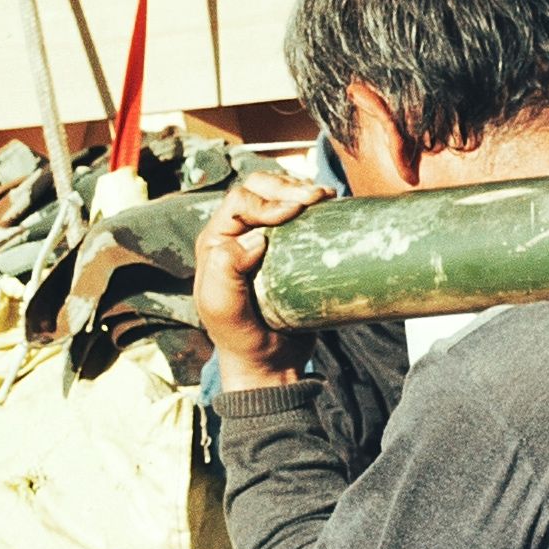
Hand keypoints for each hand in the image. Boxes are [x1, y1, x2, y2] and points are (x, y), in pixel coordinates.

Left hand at [195, 159, 331, 389]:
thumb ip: (224, 272)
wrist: (270, 362)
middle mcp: (237, 234)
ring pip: (279, 194)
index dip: (267, 200)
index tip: (295, 212)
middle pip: (258, 187)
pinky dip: (316, 205)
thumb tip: (255, 238)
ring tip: (326, 197)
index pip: (240, 201)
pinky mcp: (290, 250)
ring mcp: (265, 240)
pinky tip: (332, 206)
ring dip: (302, 189)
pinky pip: (301, 215)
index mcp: (216, 241)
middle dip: (287, 186)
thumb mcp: (223, 309)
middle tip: (318, 197)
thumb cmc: (241, 337)